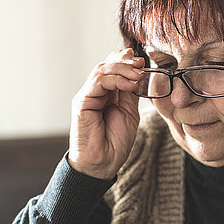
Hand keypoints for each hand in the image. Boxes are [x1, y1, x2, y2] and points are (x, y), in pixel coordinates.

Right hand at [68, 48, 144, 179]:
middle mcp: (95, 93)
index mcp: (107, 94)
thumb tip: (137, 72)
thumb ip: (130, 93)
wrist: (103, 162)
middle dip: (125, 62)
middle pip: (107, 66)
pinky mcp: (82, 102)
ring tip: (138, 75)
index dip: (125, 60)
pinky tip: (129, 84)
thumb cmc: (115, 142)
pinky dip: (115, 80)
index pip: (112, 69)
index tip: (141, 60)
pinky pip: (97, 82)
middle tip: (141, 64)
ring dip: (122, 69)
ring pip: (101, 70)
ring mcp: (88, 96)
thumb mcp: (129, 112)